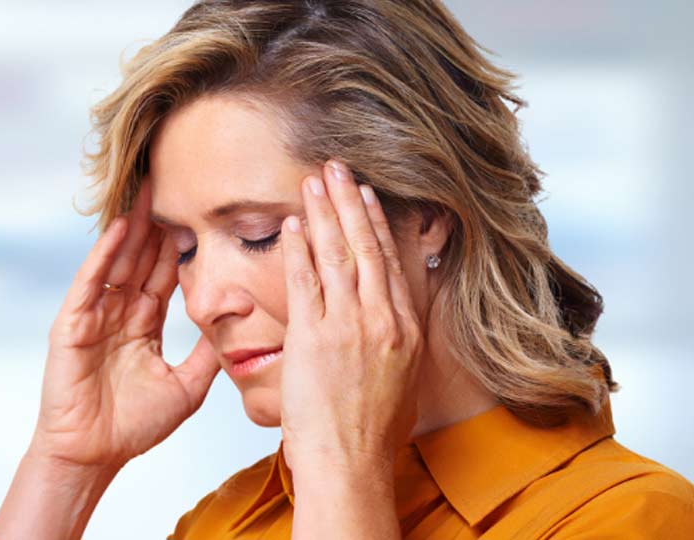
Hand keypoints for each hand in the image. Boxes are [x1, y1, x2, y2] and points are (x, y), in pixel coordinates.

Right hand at [31, 181, 220, 469]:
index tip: (198, 213)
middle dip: (156, 223)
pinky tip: (120, 227)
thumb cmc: (133, 427)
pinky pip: (92, 280)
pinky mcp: (72, 323)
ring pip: (118, 261)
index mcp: (143, 324)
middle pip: (142, 258)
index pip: (164, 274)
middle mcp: (119, 312)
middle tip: (172, 183)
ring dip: (132, 227)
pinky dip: (105, 253)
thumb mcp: (186, 386)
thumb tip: (237, 330)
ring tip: (147, 191)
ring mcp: (94, 315)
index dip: (180, 245)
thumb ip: (207, 355)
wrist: (94, 455)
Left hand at [278, 160, 424, 475]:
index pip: (390, 262)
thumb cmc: (372, 434)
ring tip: (316, 180)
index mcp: (405, 329)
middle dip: (352, 202)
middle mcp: (381, 320)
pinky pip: (304, 280)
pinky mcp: (314, 336)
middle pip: (366, 246)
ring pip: (337, 254)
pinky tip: (293, 223)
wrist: (352, 463)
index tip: (369, 196)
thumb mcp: (402, 381)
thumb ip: (397, 342)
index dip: (378, 224)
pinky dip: (298, 248)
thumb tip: (394, 322)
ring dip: (325, 212)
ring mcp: (348, 325)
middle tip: (340, 168)